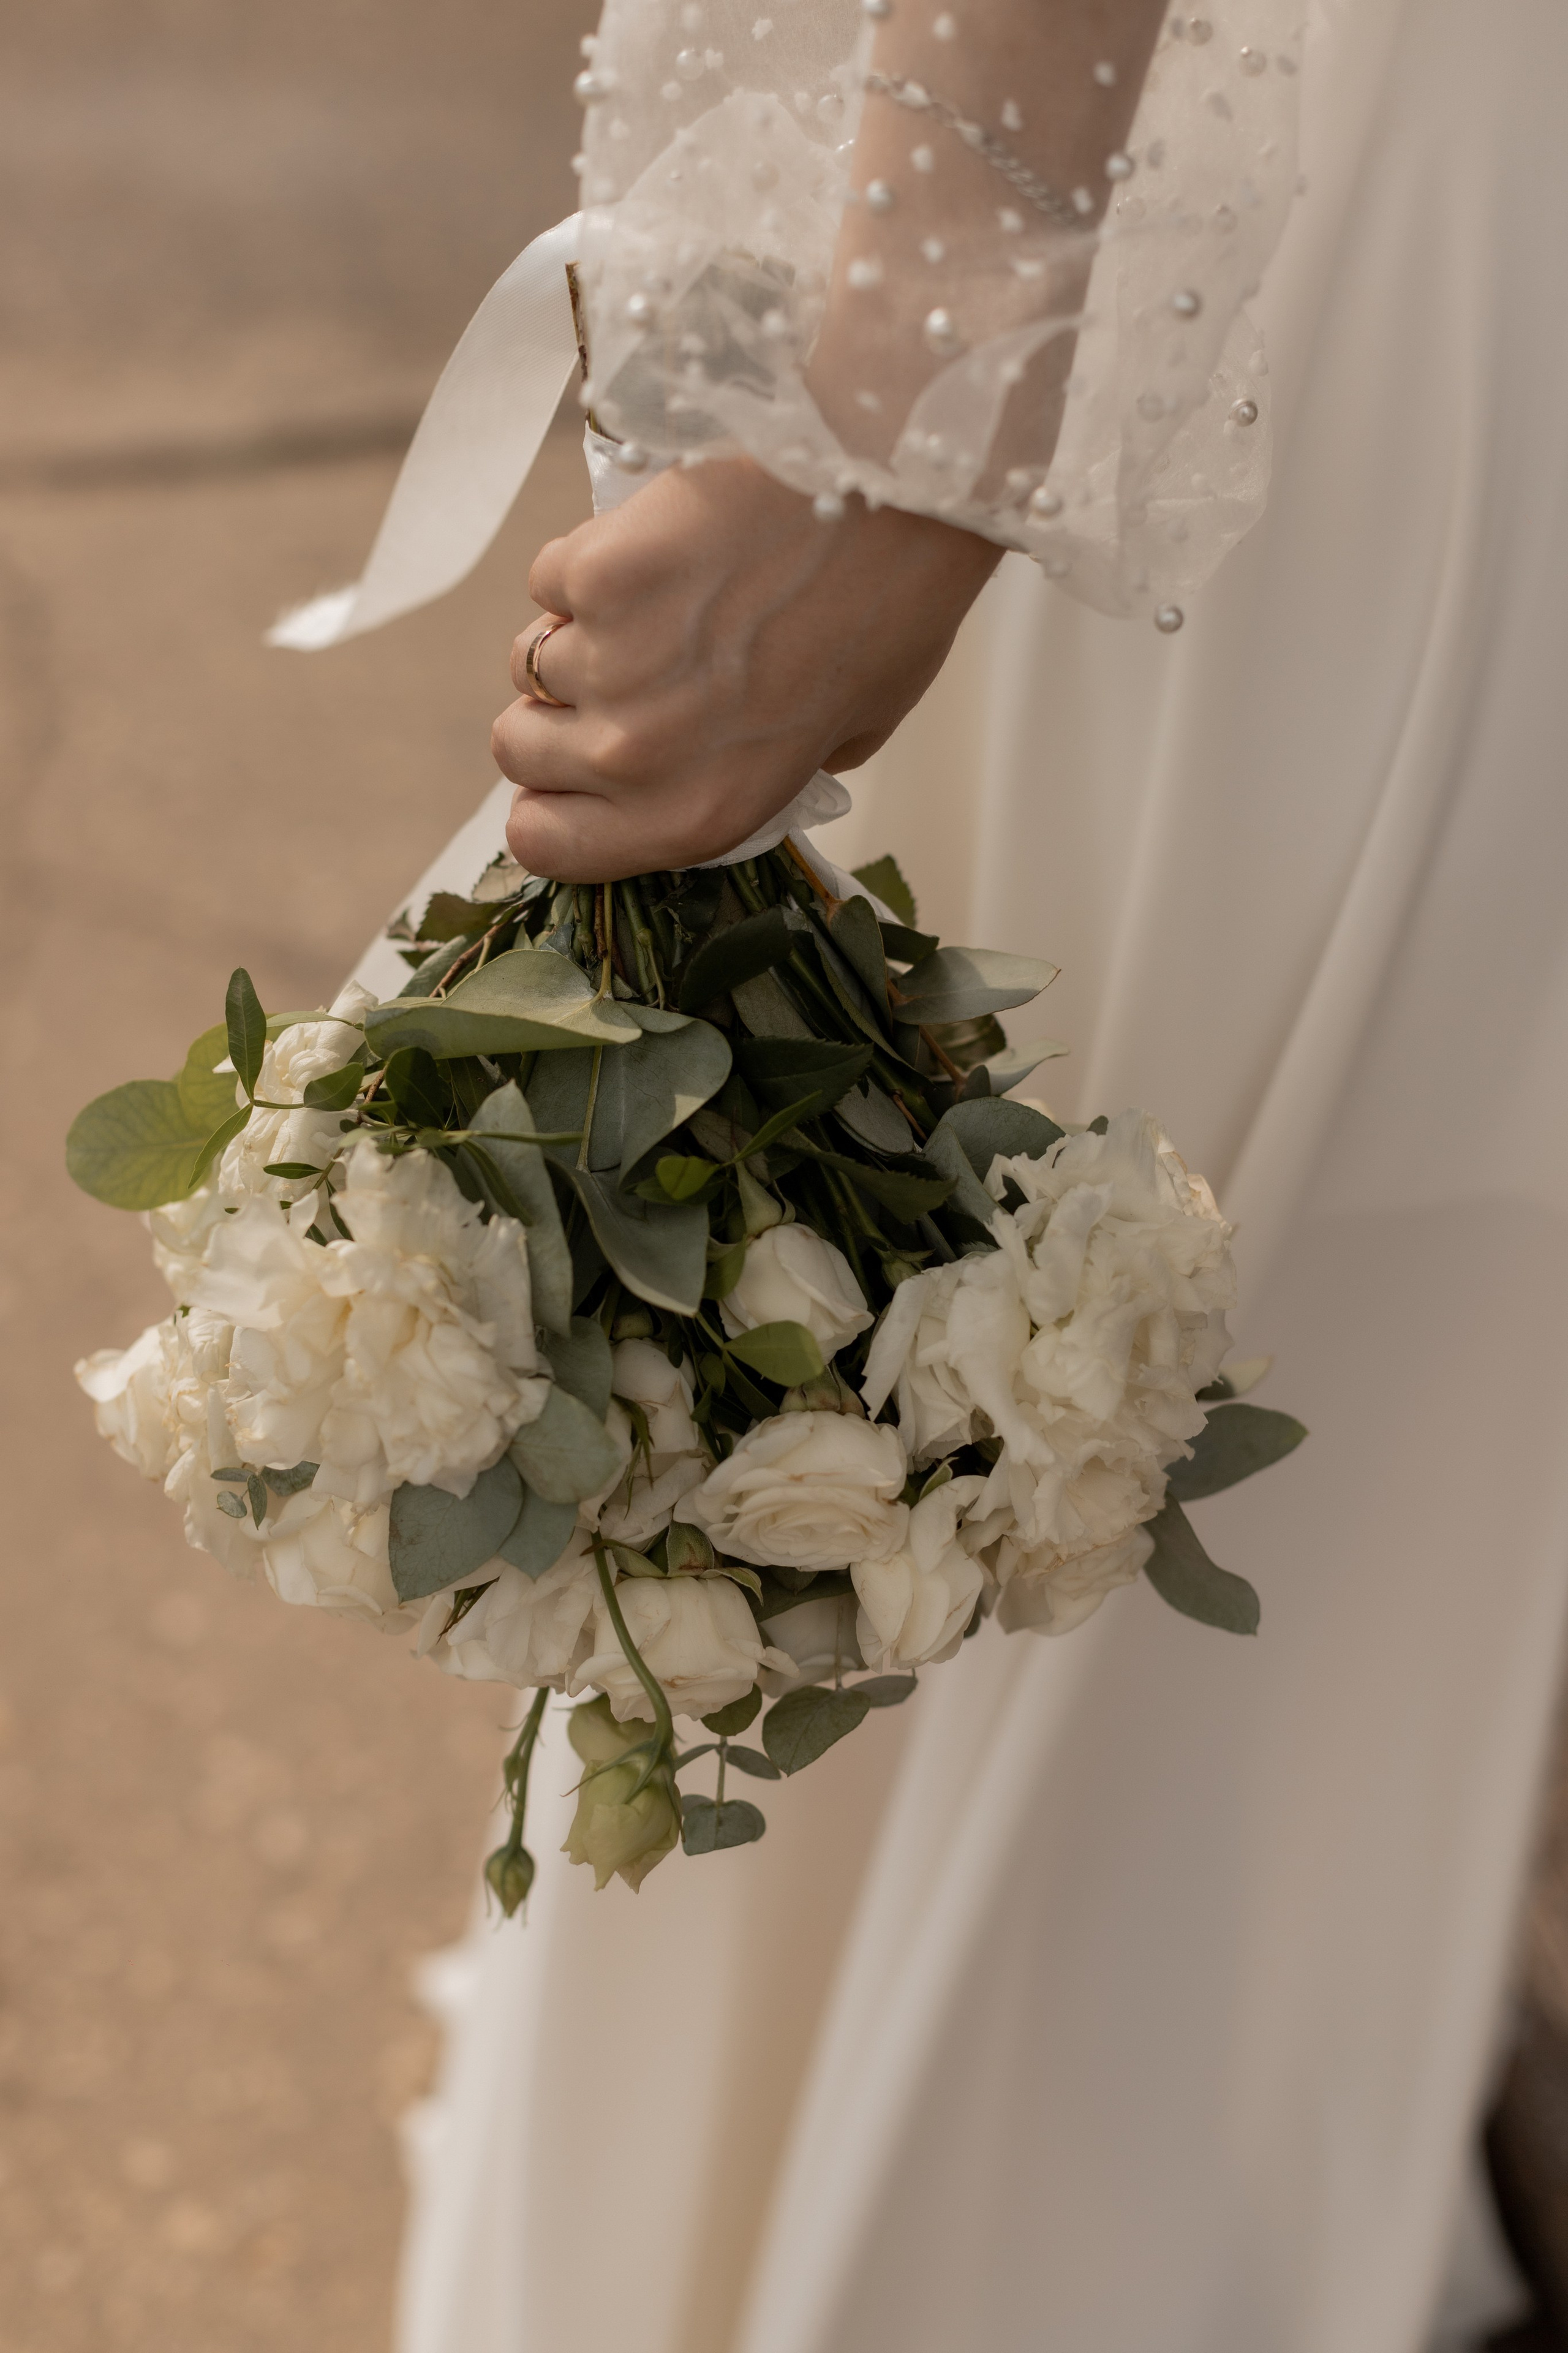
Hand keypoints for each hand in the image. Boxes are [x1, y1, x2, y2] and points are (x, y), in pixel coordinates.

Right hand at [494, 458, 999, 880]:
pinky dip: (589, 563)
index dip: (548, 804)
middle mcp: (637, 758)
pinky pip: (550, 578)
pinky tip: (661, 548)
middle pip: (516, 750)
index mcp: (695, 815)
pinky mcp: (596, 575)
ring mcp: (609, 664)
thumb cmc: (889, 616)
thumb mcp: (844, 742)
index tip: (572, 771)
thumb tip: (699, 762)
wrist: (893, 492)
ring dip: (572, 635)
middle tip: (623, 673)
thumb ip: (754, 772)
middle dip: (557, 714)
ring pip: (526, 663)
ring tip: (652, 605)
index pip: (541, 843)